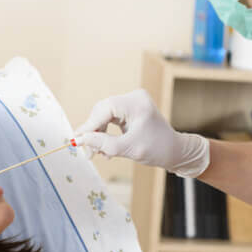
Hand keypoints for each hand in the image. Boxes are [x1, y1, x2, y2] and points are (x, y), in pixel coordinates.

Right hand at [74, 89, 209, 177]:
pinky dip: (105, 133)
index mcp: (137, 103)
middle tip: (88, 153)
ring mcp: (132, 102)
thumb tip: (79, 140)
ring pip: (104, 115)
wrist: (175, 151)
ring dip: (98, 134)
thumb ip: (103, 144)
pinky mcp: (130, 109)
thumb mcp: (129, 149)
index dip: (89, 125)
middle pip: (102, 111)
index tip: (77, 140)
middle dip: (93, 132)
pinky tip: (105, 148)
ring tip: (98, 153)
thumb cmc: (158, 150)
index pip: (105, 109)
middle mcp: (134, 98)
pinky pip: (110, 118)